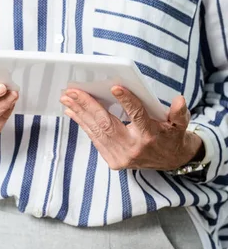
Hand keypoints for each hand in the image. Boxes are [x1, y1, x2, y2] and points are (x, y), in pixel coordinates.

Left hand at [60, 86, 203, 170]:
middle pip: (107, 124)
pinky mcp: (113, 161)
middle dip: (87, 105)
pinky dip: (83, 124)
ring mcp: (121, 157)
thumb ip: (179, 113)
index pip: (137, 116)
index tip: (115, 87)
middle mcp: (133, 149)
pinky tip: (73, 112)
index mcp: (150, 136)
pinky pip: (95, 139)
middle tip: (72, 91)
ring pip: (96, 132)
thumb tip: (179, 100)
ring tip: (67, 98)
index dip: (127, 101)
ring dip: (79, 113)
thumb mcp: (180, 124)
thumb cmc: (172, 136)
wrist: (171, 161)